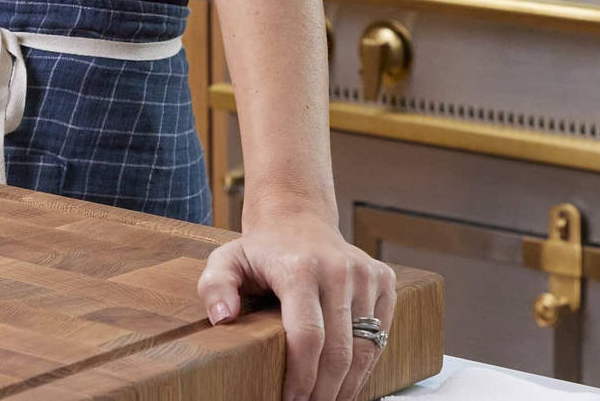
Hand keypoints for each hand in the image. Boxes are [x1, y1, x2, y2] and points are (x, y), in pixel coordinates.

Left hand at [197, 206, 397, 400]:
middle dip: (325, 390)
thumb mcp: (226, 261)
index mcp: (300, 268)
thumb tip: (223, 318)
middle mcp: (338, 269)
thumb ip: (215, 287)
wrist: (298, 217)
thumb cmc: (261, 249)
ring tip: (327, 399)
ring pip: (366, 348)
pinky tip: (346, 378)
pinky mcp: (384, 280)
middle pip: (340, 350)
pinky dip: (367, 364)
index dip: (302, 377)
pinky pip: (381, 334)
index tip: (290, 400)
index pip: (308, 337)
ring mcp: (366, 274)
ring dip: (348, 384)